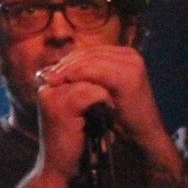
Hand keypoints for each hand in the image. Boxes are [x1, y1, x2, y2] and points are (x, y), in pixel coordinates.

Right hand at [29, 74, 109, 181]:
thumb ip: (82, 89)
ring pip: (90, 78)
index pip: (77, 61)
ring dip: (105, 91)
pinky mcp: (61, 106)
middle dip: (102, 78)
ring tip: (112, 106)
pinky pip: (92, 93)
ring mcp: (52, 94)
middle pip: (84, 66)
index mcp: (48, 82)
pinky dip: (104, 101)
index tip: (111, 86)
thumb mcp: (76, 109)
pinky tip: (108, 112)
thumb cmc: (71, 140)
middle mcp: (46, 84)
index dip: (97, 70)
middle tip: (115, 96)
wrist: (58, 167)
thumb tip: (103, 69)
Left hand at [34, 45, 175, 168]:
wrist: (142, 134)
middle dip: (65, 64)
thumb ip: (86, 76)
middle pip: (88, 54)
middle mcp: (129, 55)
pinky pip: (95, 71)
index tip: (48, 72)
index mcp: (124, 55)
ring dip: (68, 69)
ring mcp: (131, 63)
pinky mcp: (128, 75)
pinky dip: (78, 75)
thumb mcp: (100, 91)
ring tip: (51, 80)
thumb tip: (52, 69)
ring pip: (89, 60)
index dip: (68, 61)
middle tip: (46, 76)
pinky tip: (65, 83)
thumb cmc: (119, 116)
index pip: (89, 52)